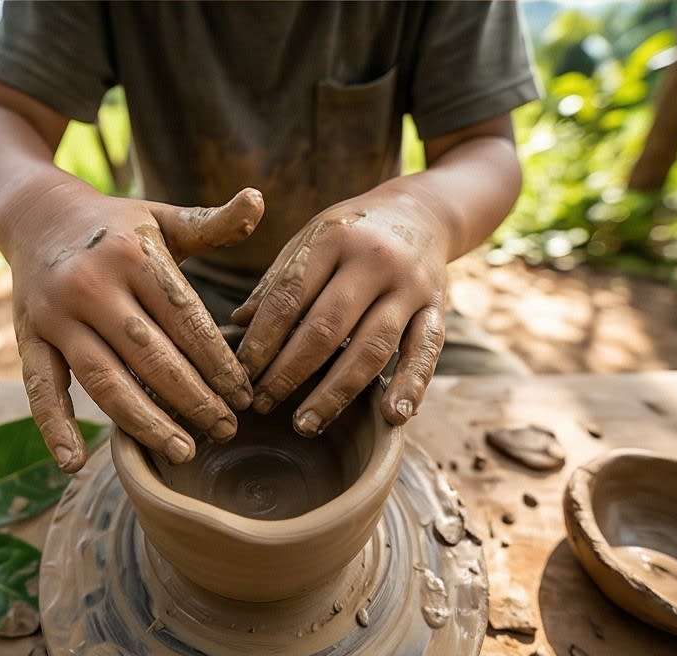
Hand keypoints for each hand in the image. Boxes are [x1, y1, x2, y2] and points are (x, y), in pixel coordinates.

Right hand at [10, 186, 264, 471]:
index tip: (246, 397)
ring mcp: (55, 315)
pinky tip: (74, 464)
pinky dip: (54, 427)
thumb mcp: (163, 218)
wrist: (36, 214)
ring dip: (144, 421)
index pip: (186, 320)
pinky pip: (40, 388)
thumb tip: (259, 199)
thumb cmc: (116, 226)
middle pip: (150, 356)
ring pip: (104, 380)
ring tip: (182, 452)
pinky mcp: (27, 338)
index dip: (219, 363)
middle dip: (194, 399)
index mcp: (132, 255)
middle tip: (226, 430)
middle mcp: (91, 286)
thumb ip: (213, 223)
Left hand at [231, 187, 448, 435]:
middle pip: (326, 327)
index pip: (289, 297)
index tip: (241, 373)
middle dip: (289, 371)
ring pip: (371, 348)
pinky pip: (426, 352)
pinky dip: (412, 385)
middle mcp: (375, 260)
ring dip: (336, 392)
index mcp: (334, 239)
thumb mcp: (312, 239)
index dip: (262, 339)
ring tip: (305, 423)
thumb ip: (278, 280)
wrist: (423, 211)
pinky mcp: (437, 308)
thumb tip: (239, 323)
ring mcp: (410, 286)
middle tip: (262, 404)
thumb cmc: (352, 233)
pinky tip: (393, 416)